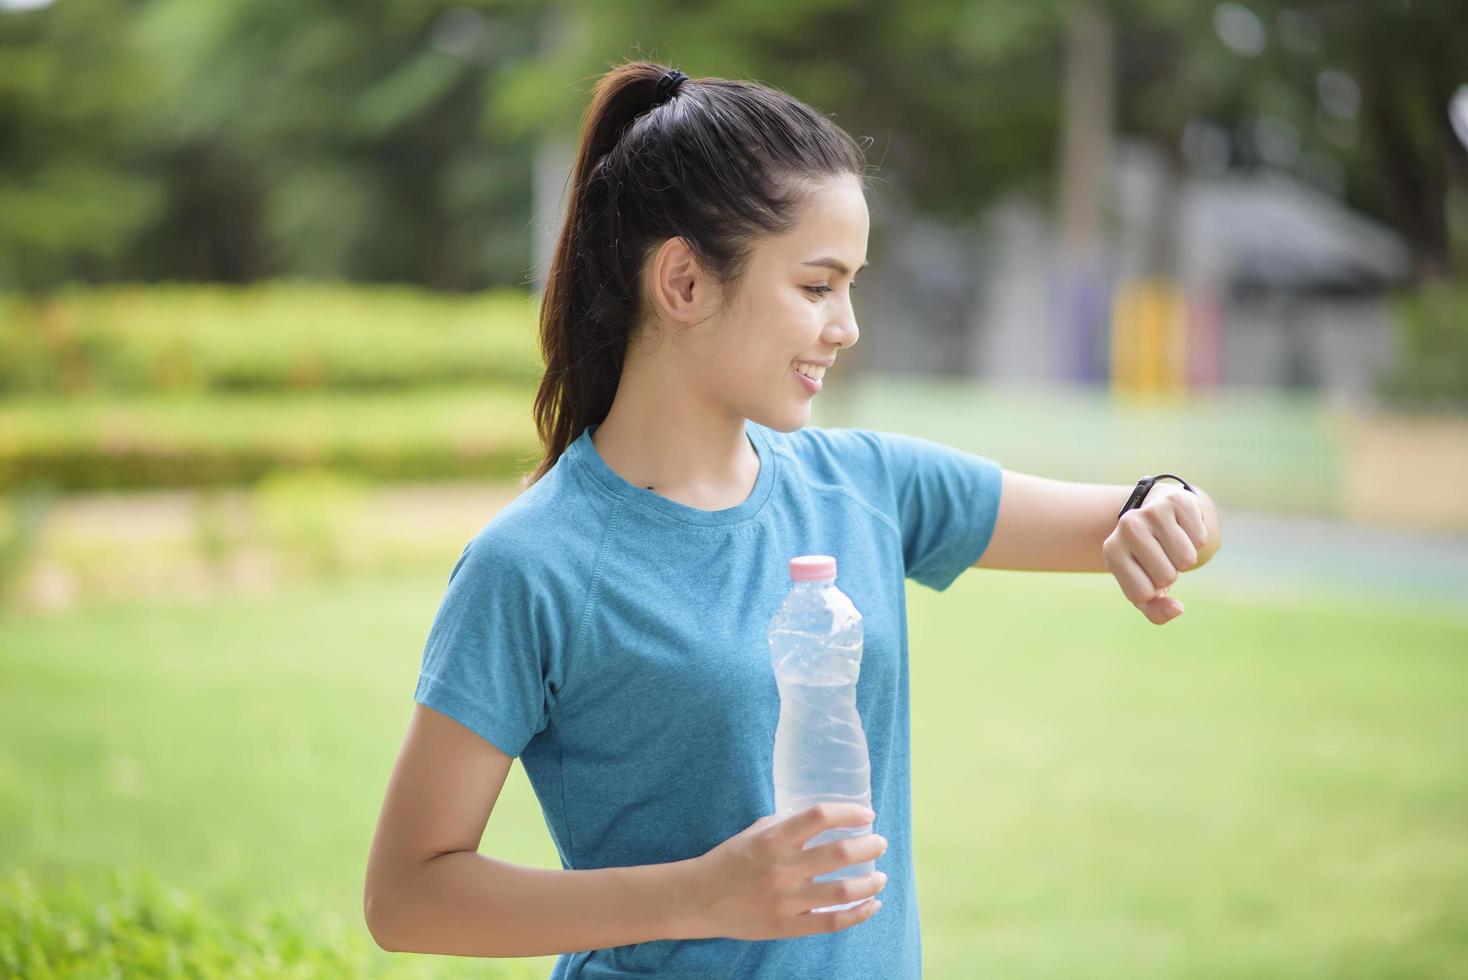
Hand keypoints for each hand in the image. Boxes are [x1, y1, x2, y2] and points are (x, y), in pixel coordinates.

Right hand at [685, 803, 888, 939]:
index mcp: (773, 839)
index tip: (866, 814)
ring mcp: (786, 901)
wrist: (700, 899)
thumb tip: (820, 820)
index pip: (819, 817)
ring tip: (881, 876)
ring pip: (841, 891)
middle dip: (868, 846)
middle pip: (838, 854)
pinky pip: (831, 922)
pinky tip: (872, 905)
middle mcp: (782, 869)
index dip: (848, 813)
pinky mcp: (788, 926)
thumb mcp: (754, 832)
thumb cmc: (729, 860)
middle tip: (880, 843)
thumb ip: (786, 825)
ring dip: (869, 882)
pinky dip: (858, 914)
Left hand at [1103, 484, 1208, 624]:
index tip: (1147, 575)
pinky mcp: (1176, 500)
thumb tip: (1177, 609)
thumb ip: (1156, 611)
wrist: (1157, 514)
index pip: (1142, 594)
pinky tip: (1181, 528)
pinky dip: (1196, 539)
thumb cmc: (1148, 558)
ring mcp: (1151, 511)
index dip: (1153, 591)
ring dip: (1185, 557)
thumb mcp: (1144, 588)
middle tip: (1162, 556)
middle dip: (1171, 573)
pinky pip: (1200, 538)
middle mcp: (1126, 527)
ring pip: (1186, 559)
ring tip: (1171, 543)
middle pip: (1166, 577)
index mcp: (1112, 551)